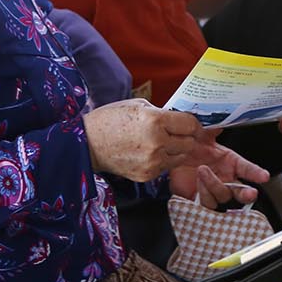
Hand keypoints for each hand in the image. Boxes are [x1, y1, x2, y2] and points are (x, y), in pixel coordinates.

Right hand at [83, 99, 201, 181]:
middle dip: (187, 138)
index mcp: (156, 121)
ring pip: (181, 157)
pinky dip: (164, 160)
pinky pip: (166, 167)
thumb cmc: (110, 120)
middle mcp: (157, 143)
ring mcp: (152, 162)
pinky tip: (151, 152)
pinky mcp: (147, 175)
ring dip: (177, 150)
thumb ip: (162, 113)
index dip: (194, 124)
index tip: (193, 125)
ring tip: (164, 143)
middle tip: (179, 133)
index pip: (190, 125)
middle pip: (189, 143)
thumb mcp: (138, 106)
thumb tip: (181, 119)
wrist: (87, 145)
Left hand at [169, 128, 268, 208]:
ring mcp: (214, 191)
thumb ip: (215, 127)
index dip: (256, 173)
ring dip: (215, 184)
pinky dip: (204, 192)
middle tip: (250, 193)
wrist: (174, 156)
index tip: (264, 176)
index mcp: (231, 162)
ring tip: (202, 170)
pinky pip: (207, 202)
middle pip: (241, 192)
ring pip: (222, 196)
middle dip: (247, 193)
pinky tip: (197, 180)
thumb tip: (224, 116)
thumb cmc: (192, 146)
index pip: (248, 169)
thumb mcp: (204, 134)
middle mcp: (226, 179)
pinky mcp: (200, 200)